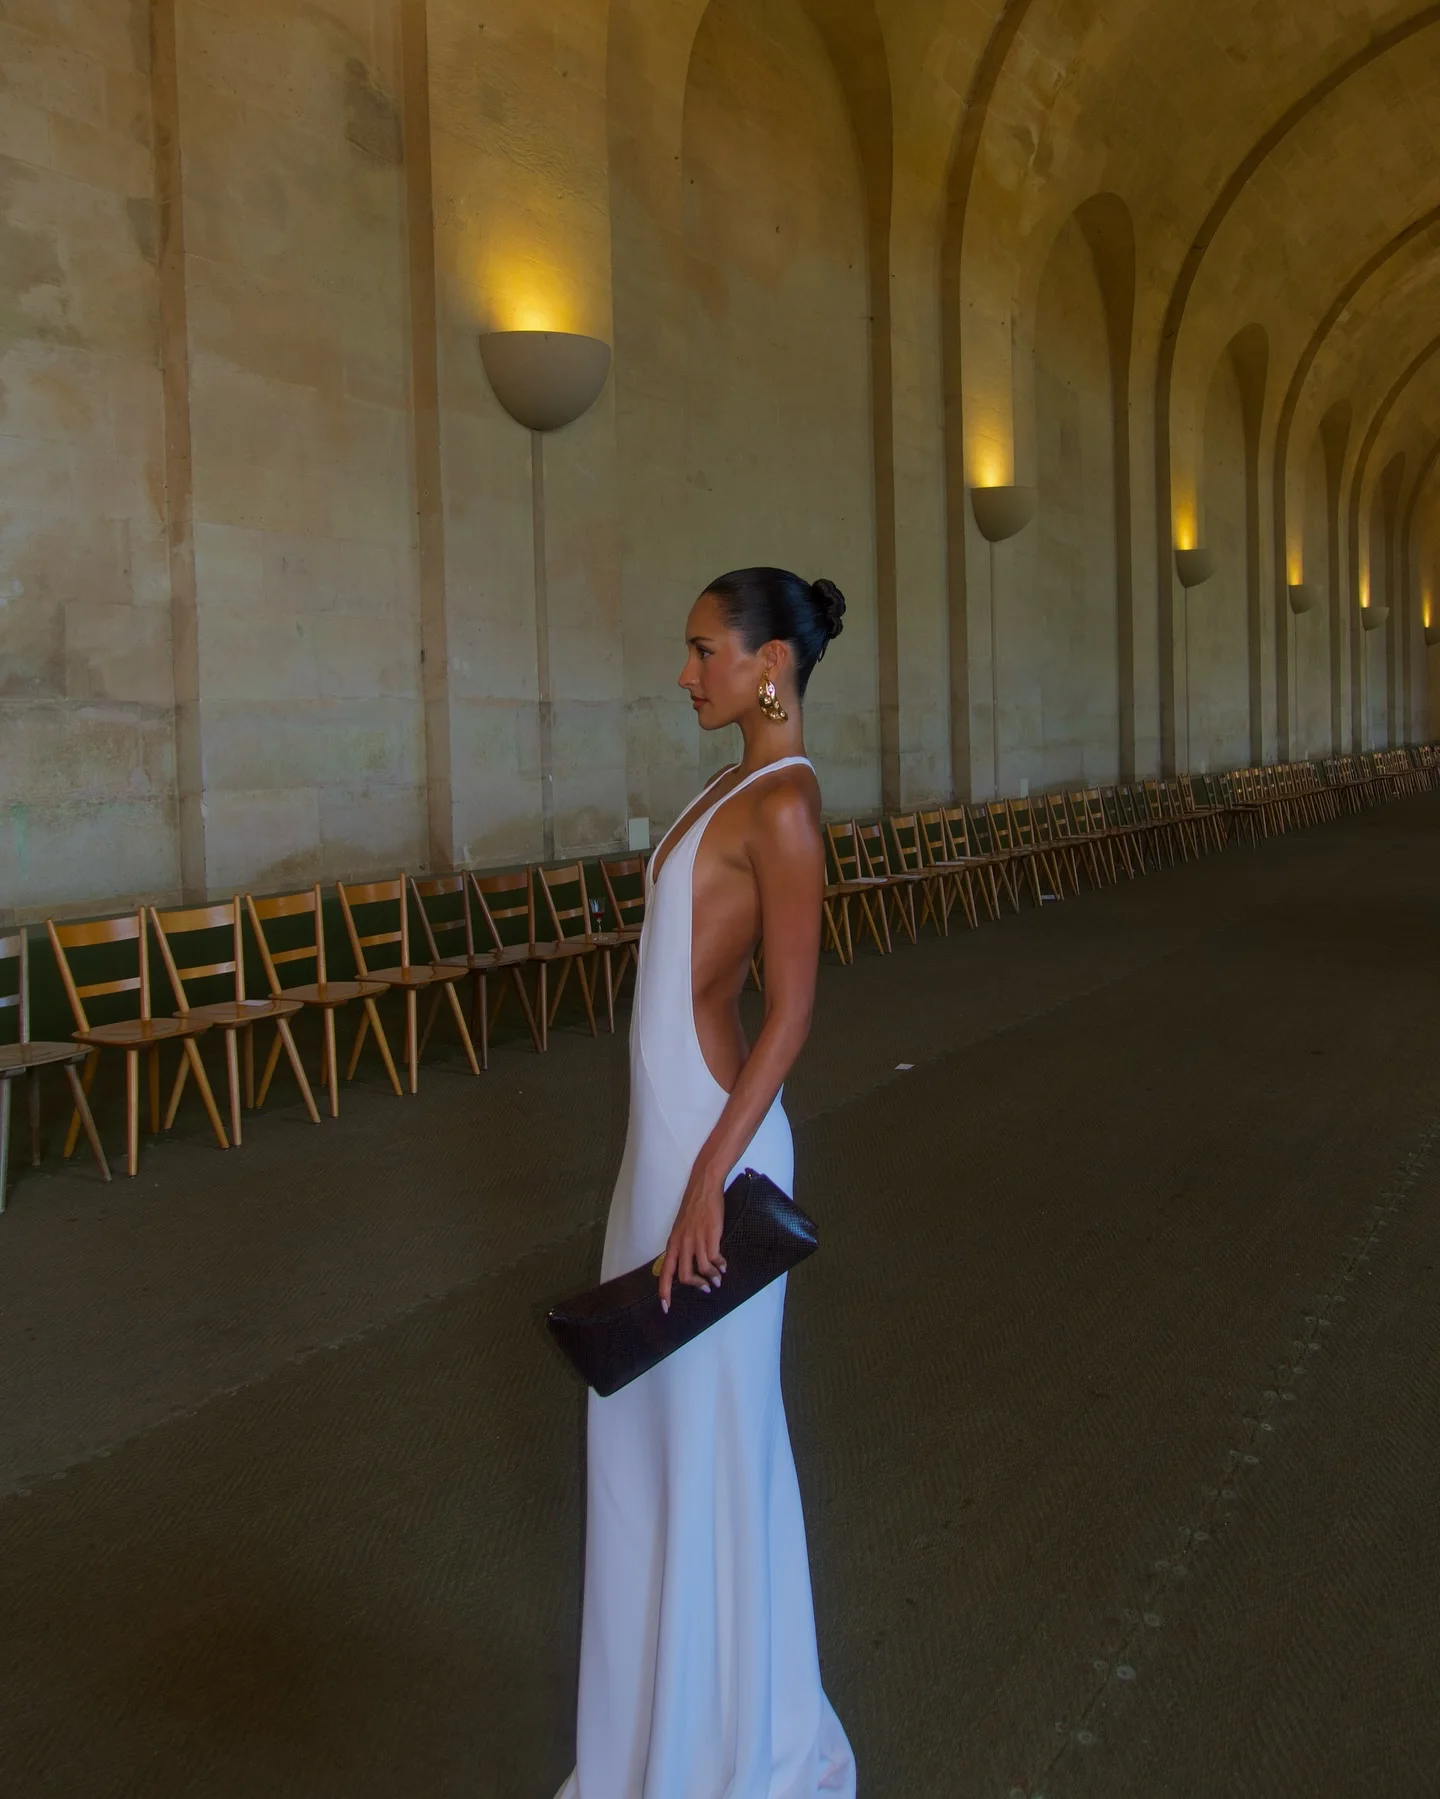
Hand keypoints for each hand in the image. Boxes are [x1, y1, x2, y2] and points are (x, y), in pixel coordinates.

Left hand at [657, 1159, 728, 1312]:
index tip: (666, 1307)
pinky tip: (723, 1265)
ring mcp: (696, 1240)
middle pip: (685, 1277)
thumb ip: (683, 1246)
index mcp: (673, 1243)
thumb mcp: (681, 1229)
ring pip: (701, 1270)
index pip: (665, 1272)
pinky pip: (714, 1259)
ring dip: (711, 1278)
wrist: (704, 1187)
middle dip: (697, 1286)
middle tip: (707, 1289)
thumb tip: (690, 1265)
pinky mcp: (710, 1235)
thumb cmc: (693, 1208)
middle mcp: (682, 1244)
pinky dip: (719, 1266)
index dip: (664, 1291)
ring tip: (718, 1279)